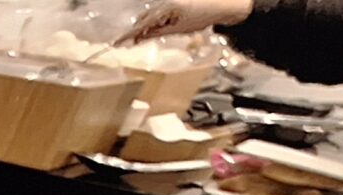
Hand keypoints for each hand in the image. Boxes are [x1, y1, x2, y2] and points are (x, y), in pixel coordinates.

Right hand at [125, 0, 255, 41]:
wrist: (225, 4)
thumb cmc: (204, 16)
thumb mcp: (179, 29)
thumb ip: (158, 33)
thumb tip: (141, 37)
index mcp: (164, 9)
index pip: (141, 24)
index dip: (128, 35)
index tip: (117, 42)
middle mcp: (165, 2)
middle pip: (144, 17)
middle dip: (137, 30)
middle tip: (130, 43)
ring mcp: (170, 2)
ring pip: (152, 14)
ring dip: (147, 25)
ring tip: (144, 37)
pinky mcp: (176, 3)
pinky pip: (160, 11)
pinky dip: (156, 20)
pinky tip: (159, 27)